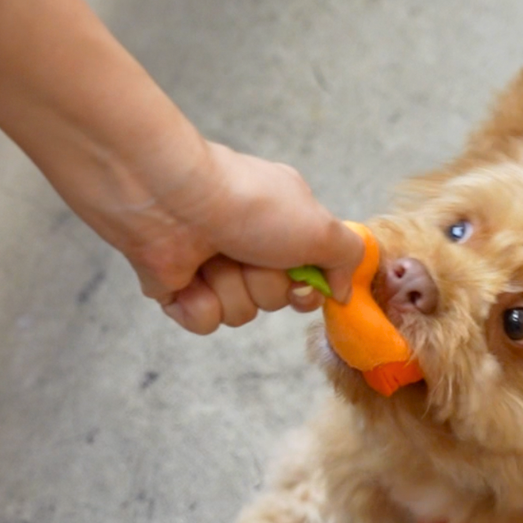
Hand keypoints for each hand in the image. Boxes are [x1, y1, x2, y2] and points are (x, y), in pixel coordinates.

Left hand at [121, 142, 362, 333]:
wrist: (175, 200)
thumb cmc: (250, 204)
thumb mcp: (321, 227)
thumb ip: (347, 258)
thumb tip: (342, 293)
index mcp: (284, 223)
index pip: (308, 277)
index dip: (307, 289)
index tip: (301, 282)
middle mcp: (249, 244)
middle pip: (275, 299)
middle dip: (265, 284)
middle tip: (250, 252)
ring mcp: (212, 267)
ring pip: (240, 313)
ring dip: (231, 289)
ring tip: (214, 255)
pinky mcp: (179, 288)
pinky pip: (204, 321)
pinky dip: (199, 302)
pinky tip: (190, 274)